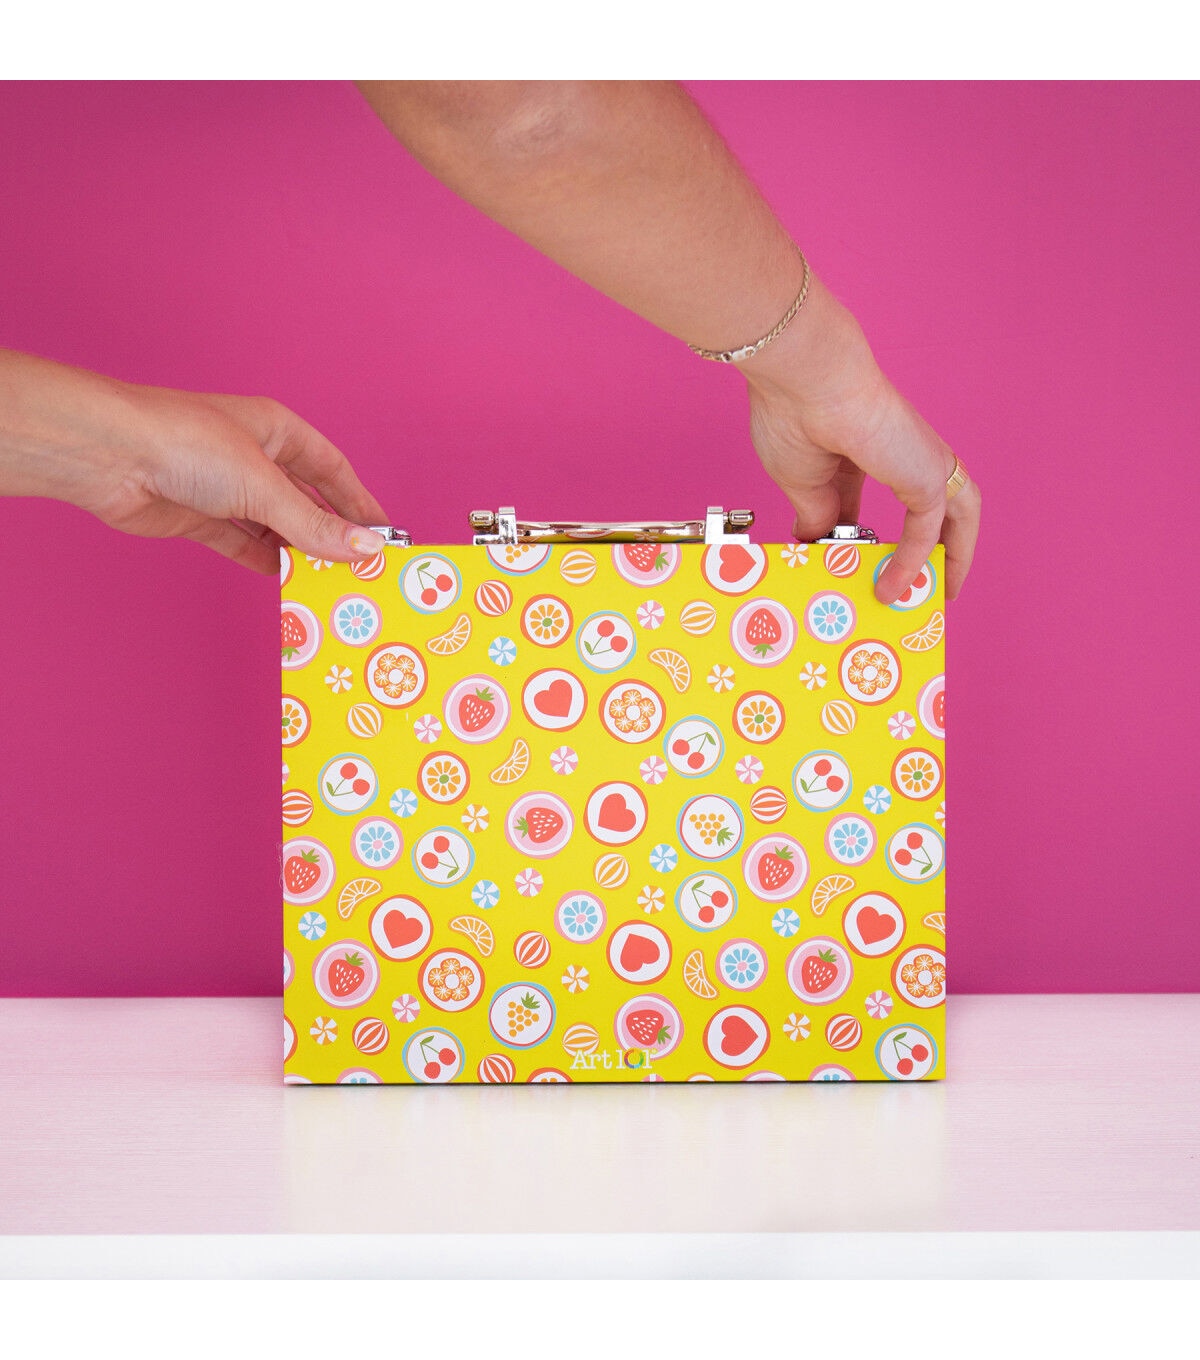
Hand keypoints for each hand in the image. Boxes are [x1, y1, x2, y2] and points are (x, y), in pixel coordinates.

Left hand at [0, 350, 387, 574]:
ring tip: (331, 582)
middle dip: (333, 532)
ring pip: (276, 526)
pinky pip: (244, 544)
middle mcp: (253, 456)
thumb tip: (365, 549)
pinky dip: (266, 561)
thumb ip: (314, 524)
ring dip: (300, 552)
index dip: (360, 502)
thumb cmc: (184, 442)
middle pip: (306, 500)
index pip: (333, 470)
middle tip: (362, 567)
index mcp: (276, 430)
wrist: (108, 454)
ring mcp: (225, 489)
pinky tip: (288, 581)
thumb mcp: (263, 486)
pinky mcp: (199, 517)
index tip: (385, 535)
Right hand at [740, 277, 979, 602]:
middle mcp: (903, 456)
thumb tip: (816, 542)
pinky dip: (912, 562)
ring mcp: (920, 464)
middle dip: (936, 552)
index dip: (882, 545)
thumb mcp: (801, 484)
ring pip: (954, 519)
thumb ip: (816, 516)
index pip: (888, 509)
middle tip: (926, 589)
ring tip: (938, 593)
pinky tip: (892, 587)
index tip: (870, 574)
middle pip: (935, 513)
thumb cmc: (793, 416)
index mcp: (871, 453)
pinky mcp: (926, 476)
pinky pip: (927, 531)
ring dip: (952, 557)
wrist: (804, 382)